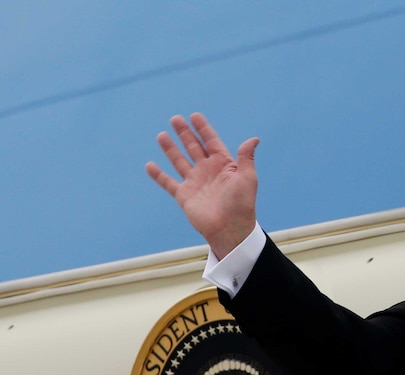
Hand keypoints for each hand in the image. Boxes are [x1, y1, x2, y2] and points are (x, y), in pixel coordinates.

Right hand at [146, 112, 259, 258]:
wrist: (230, 229)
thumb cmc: (242, 205)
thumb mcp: (247, 178)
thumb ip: (246, 157)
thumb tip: (254, 138)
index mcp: (224, 165)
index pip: (211, 142)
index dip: (203, 129)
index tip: (194, 116)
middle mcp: (208, 171)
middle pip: (194, 147)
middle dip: (185, 133)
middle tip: (176, 118)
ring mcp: (195, 182)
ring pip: (179, 161)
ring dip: (170, 148)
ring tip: (162, 135)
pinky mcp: (184, 195)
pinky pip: (168, 183)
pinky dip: (158, 175)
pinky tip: (150, 165)